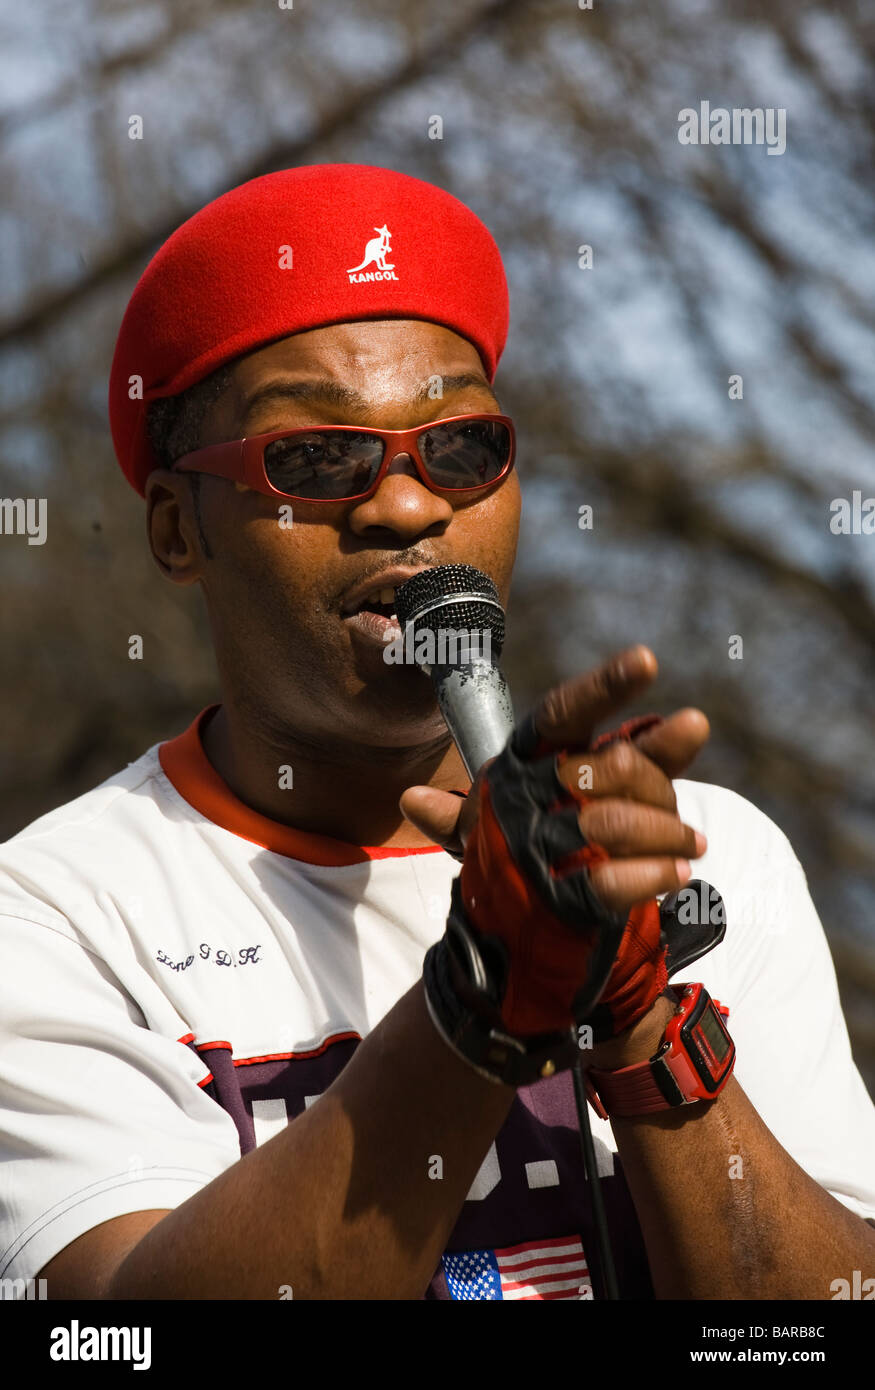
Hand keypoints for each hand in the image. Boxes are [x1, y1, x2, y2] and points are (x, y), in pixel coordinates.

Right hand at [407, 646, 709, 1067]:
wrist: (511, 948)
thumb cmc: (555, 852)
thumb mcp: (585, 798)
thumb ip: (644, 757)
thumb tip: (697, 721)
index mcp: (518, 765)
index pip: (562, 714)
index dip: (604, 686)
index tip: (649, 659)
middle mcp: (517, 802)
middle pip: (608, 768)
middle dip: (659, 791)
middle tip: (688, 823)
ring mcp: (532, 852)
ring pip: (618, 822)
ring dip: (670, 837)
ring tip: (691, 848)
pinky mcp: (553, 901)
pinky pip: (619, 878)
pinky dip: (658, 874)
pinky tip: (676, 875)